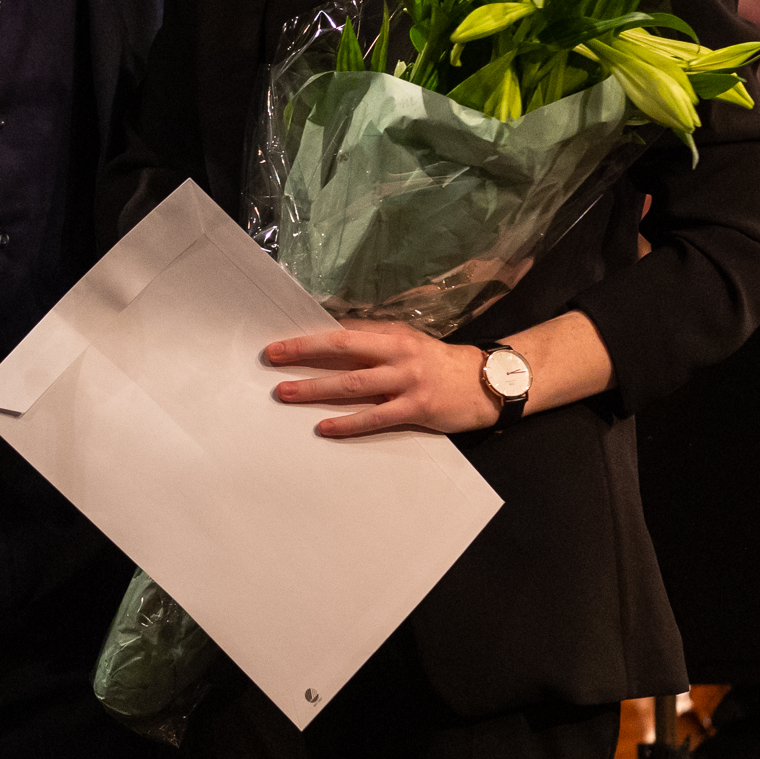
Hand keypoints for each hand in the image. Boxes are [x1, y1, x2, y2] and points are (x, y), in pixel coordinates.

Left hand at [265, 322, 498, 438]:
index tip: (283, 339)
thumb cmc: (441, 363)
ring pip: (352, 384)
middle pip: (343, 349)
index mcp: (394, 334)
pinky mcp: (416, 409)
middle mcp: (398, 353)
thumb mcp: (410, 342)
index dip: (313, 335)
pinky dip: (347, 423)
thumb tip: (335, 338)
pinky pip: (375, 418)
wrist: (486, 383)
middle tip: (272, 356)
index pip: (346, 331)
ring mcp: (407, 381)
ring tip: (286, 393)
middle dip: (304, 352)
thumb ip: (378, 341)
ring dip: (315, 389)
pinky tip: (324, 427)